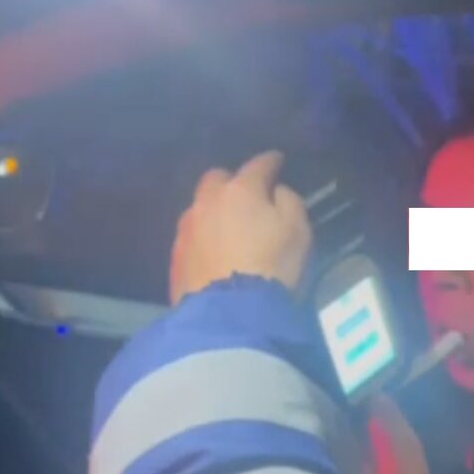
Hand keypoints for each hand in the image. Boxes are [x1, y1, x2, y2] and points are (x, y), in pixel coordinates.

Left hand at [169, 150, 311, 304]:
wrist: (230, 313)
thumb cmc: (272, 266)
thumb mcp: (298, 230)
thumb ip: (288, 201)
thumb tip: (275, 192)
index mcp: (240, 190)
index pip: (258, 165)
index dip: (270, 161)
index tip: (277, 160)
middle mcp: (207, 202)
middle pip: (216, 179)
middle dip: (231, 181)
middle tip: (246, 194)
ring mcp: (186, 230)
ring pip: (199, 208)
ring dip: (213, 210)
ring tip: (227, 225)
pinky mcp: (175, 258)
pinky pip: (191, 237)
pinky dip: (202, 238)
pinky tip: (212, 251)